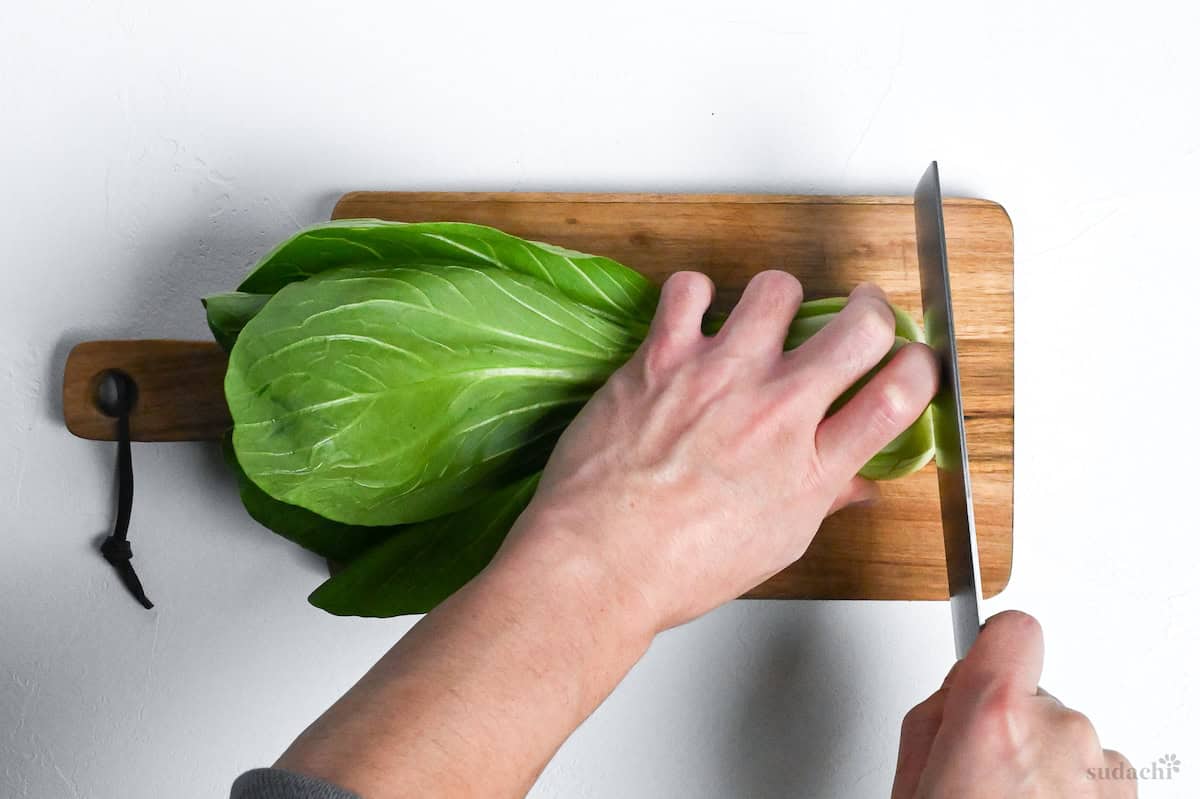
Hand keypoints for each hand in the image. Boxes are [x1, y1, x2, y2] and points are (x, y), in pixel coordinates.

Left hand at [497, 270, 937, 632]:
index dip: (919, 367)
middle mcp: (777, 411)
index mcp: (814, 465)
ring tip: (762, 318)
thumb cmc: (679, 566)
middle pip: (862, 327)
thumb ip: (823, 500)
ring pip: (779, 289)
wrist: (600, 560)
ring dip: (777, 298)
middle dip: (869, 311)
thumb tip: (854, 486)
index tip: (908, 362)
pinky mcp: (664, 357)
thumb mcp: (777, 545)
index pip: (901, 393)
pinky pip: (691, 288)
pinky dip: (696, 294)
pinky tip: (694, 318)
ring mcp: (721, 376)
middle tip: (854, 316)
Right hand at [892, 611, 1133, 798]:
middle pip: (1032, 694)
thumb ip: (935, 715)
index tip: (988, 652)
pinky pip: (1092, 767)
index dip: (995, 642)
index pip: (1013, 630)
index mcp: (996, 717)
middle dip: (1009, 724)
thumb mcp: (912, 777)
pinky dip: (1070, 786)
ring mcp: (1096, 763)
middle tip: (982, 773)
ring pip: (1062, 734)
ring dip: (1042, 759)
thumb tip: (959, 688)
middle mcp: (1056, 732)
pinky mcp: (1122, 789)